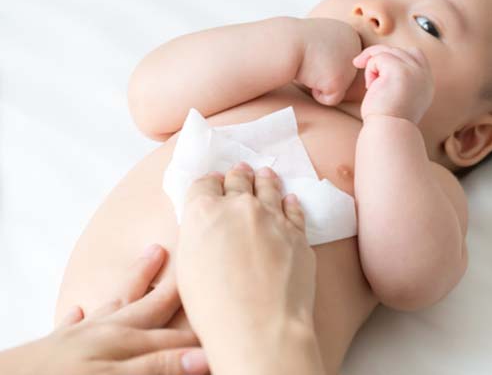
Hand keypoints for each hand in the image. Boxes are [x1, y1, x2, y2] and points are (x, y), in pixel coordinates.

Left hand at [0, 244, 206, 374]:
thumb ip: (157, 367)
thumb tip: (204, 356)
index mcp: (126, 341)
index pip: (175, 334)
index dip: (201, 330)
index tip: (224, 315)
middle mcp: (107, 331)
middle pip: (150, 304)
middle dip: (174, 284)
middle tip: (194, 254)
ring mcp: (80, 336)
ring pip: (117, 303)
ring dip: (137, 281)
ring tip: (153, 254)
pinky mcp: (54, 346)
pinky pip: (71, 323)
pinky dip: (79, 314)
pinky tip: (79, 308)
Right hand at [176, 163, 318, 374]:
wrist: (259, 326)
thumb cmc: (215, 307)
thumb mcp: (188, 268)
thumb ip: (199, 237)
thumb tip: (209, 228)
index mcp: (204, 212)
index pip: (204, 183)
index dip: (208, 182)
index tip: (213, 181)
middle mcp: (239, 207)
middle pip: (238, 181)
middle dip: (237, 175)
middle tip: (240, 171)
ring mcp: (272, 217)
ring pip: (268, 187)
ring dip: (265, 179)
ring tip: (265, 173)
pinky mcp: (297, 232)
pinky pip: (294, 209)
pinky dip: (290, 202)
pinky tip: (290, 199)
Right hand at [294, 17, 362, 105]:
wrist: (284, 43)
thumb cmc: (294, 42)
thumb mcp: (320, 38)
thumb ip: (333, 48)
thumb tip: (334, 62)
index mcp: (351, 35)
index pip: (341, 60)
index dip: (322, 59)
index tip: (312, 49)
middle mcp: (356, 49)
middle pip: (343, 75)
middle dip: (323, 72)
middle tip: (310, 59)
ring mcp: (350, 66)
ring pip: (337, 87)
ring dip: (320, 82)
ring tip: (309, 66)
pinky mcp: (340, 82)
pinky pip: (331, 99)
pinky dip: (317, 93)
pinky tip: (310, 77)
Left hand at [352, 44, 434, 123]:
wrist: (387, 132)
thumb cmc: (387, 120)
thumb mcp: (400, 97)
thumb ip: (400, 78)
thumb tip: (381, 59)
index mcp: (426, 83)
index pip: (414, 54)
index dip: (394, 57)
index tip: (378, 70)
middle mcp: (423, 75)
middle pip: (398, 50)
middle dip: (378, 57)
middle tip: (362, 69)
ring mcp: (414, 71)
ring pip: (387, 52)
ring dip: (373, 65)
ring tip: (370, 85)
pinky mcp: (400, 70)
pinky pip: (379, 58)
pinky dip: (370, 70)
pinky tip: (370, 87)